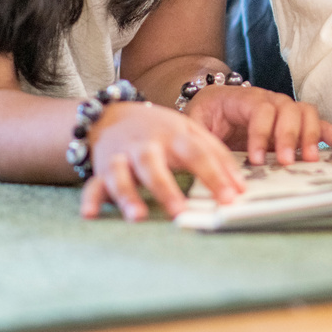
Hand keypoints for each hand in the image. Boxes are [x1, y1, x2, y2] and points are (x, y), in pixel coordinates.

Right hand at [80, 100, 245, 221]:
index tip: (231, 198)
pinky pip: (93, 185)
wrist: (113, 115)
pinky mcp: (101, 170)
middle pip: (154, 166)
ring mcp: (121, 158)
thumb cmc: (160, 130)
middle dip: (166, 189)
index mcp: (173, 135)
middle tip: (180, 212)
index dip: (215, 176)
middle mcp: (145, 146)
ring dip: (128, 196)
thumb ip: (217, 155)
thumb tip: (241, 187)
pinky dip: (90, 199)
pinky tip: (90, 214)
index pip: (197, 154)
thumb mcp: (191, 132)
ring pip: (121, 176)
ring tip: (137, 217)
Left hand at [184, 85, 331, 165]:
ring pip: (306, 113)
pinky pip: (319, 125)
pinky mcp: (296, 124)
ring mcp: (285, 109)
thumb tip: (203, 157)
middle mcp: (269, 99)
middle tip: (284, 161)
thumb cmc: (204, 116)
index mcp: (242, 98)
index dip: (260, 133)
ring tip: (310, 160)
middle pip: (288, 109)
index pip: (260, 109)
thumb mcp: (194, 122)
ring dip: (310, 136)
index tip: (254, 159)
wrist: (213, 104)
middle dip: (288, 136)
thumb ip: (200, 134)